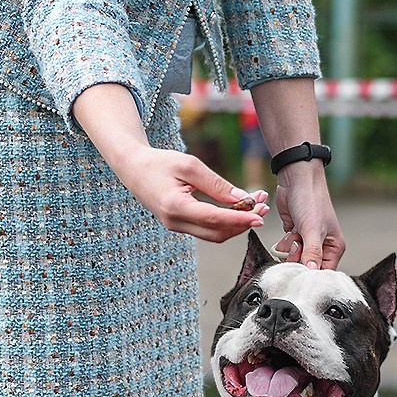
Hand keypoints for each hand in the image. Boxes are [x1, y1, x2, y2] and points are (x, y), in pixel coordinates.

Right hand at [120, 145, 269, 242]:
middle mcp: (175, 222)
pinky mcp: (180, 224)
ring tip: (256, 205)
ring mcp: (176, 226)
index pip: (215, 218)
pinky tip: (239, 208)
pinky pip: (207, 229)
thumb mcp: (189, 165)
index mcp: (175, 207)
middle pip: (217, 232)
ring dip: (237, 223)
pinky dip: (225, 221)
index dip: (240, 219)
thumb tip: (241, 198)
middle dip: (243, 222)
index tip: (259, 216)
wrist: (133, 168)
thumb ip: (216, 184)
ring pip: (214, 234)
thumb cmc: (159, 162)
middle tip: (263, 205)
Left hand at [273, 166, 344, 268]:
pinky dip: (284, 244)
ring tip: (295, 233)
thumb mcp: (313, 230)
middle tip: (298, 243)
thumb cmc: (311, 202)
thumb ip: (312, 254)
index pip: (324, 272)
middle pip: (306, 267)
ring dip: (290, 249)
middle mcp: (321, 246)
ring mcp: (306, 241)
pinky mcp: (294, 235)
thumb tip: (311, 274)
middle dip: (298, 258)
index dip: (311, 273)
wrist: (296, 181)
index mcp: (334, 247)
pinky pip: (285, 250)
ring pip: (294, 259)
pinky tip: (289, 231)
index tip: (301, 267)